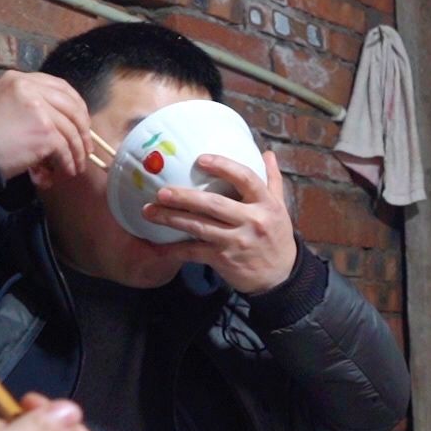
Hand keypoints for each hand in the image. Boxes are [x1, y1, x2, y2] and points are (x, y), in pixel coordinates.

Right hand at [0, 71, 91, 179]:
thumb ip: (28, 104)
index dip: (76, 106)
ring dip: (76, 151)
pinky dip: (68, 162)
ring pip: (71, 131)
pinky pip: (65, 149)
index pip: (60, 87)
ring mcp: (39, 109)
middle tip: (85, 147)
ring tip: (76, 165)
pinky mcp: (44, 132)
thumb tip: (59, 122)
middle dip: (82, 129)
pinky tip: (66, 171)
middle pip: (71, 107)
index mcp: (19, 79)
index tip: (82, 122)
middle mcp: (30, 88)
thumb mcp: (1, 104)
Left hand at [141, 150, 297, 293]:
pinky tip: (159, 245)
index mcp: (266, 204)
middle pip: (214, 204)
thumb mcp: (280, 208)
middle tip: (162, 191)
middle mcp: (252, 221)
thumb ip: (272, 180)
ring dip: (172, 219)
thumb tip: (267, 153)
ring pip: (200, 227)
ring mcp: (237, 241)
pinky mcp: (224, 260)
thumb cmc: (277, 237)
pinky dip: (176, 249)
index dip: (223, 167)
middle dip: (185, 197)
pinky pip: (195, 252)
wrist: (280, 277)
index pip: (246, 178)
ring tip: (150, 211)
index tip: (201, 159)